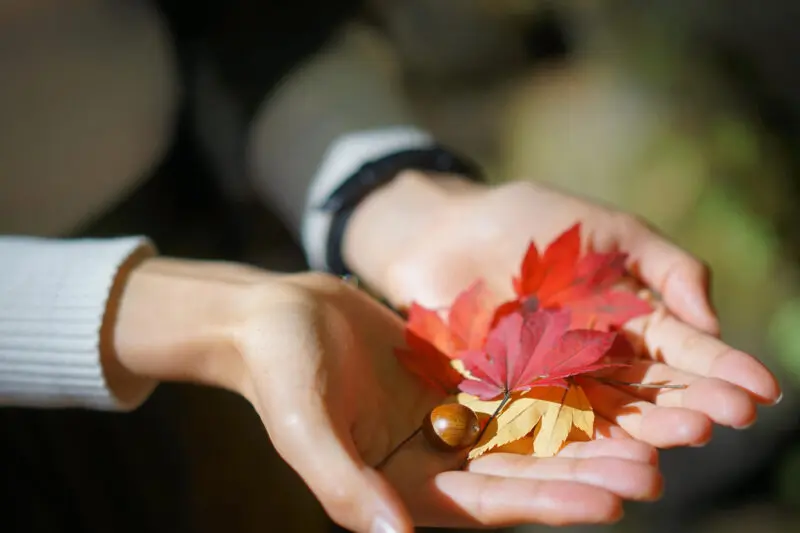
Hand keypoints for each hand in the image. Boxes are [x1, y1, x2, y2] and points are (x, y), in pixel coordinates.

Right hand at [110, 260, 661, 531]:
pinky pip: (510, 385)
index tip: (609, 504)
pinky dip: (554, 387)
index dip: (546, 503)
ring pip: (525, 433)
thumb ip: (343, 483)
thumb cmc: (279, 371)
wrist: (273, 315)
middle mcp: (430, 462)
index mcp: (398, 489)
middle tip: (652, 472)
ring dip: (583, 436)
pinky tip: (602, 382)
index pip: (483, 505)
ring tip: (648, 438)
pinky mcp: (453, 381)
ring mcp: (444, 421)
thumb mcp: (304, 426)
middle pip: (519, 473)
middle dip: (583, 475)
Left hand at [344, 172, 781, 449]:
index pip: (683, 350)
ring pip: (608, 410)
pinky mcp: (512, 391)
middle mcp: (600, 357)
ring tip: (685, 433)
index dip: (722, 369)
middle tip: (728, 418)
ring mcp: (557, 378)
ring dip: (647, 425)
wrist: (449, 229)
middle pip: (650, 388)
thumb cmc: (532, 219)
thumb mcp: (608, 229)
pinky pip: (548, 416)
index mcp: (630, 318)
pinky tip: (612, 447)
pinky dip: (581, 433)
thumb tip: (710, 322)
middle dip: (691, 402)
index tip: (763, 390)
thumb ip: (662, 265)